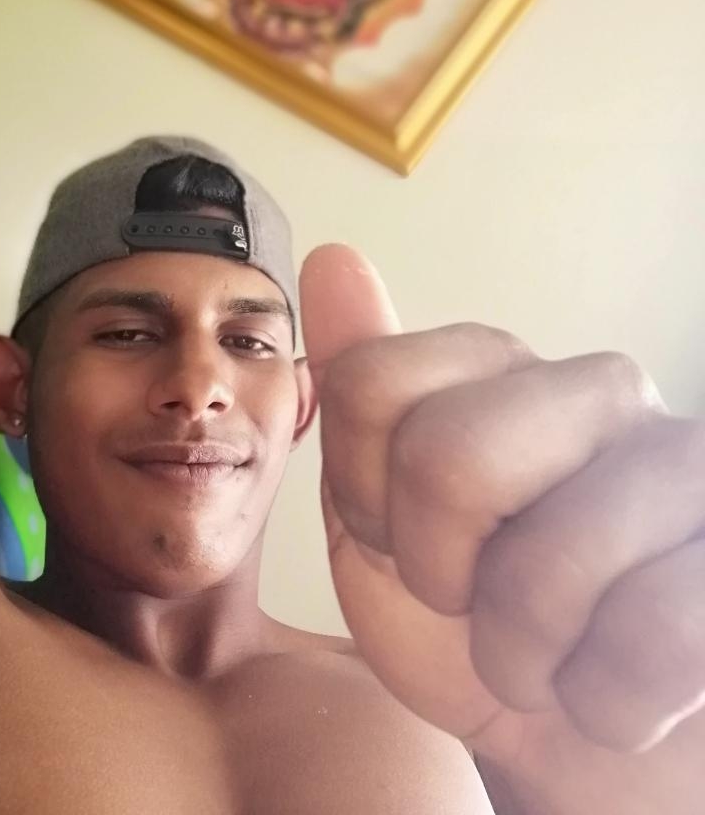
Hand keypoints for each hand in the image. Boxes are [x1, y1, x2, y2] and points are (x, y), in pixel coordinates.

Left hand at [300, 245, 704, 811]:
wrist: (581, 747)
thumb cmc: (483, 637)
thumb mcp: (385, 529)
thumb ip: (359, 402)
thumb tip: (334, 257)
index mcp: (501, 374)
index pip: (367, 384)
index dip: (365, 497)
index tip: (403, 544)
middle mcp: (598, 391)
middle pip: (446, 457)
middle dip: (440, 576)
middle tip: (476, 605)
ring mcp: (684, 464)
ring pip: (545, 563)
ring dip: (523, 657)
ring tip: (549, 654)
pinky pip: (649, 636)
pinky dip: (606, 702)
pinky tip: (617, 687)